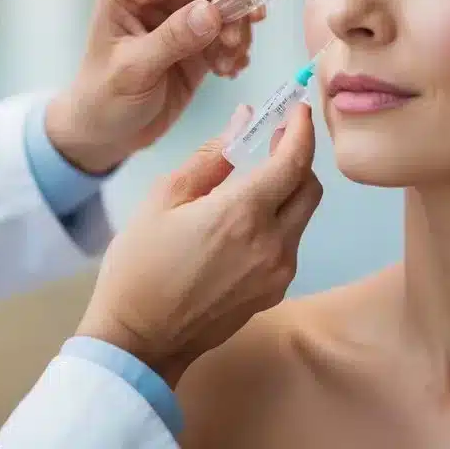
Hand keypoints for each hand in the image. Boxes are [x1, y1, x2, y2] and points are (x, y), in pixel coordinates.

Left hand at [46, 0, 264, 172]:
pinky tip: (227, 70)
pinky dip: (237, 45)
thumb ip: (172, 39)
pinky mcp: (199, 34)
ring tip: (228, 61)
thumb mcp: (133, 70)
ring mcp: (180, 9)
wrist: (107, 132)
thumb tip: (212, 11)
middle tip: (244, 28)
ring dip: (237, 26)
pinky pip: (231, 26)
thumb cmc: (104, 98)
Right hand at [75, 103, 321, 386]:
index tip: (297, 109)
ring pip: (301, 217)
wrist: (139, 340)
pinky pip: (289, 245)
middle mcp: (272, 243)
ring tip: (254, 180)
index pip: (294, 160)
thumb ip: (211, 157)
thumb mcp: (164, 199)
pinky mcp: (273, 292)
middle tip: (275, 139)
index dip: (301, 129)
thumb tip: (244, 120)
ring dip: (288, 191)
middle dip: (298, 158)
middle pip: (310, 187)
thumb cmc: (141, 266)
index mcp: (243, 214)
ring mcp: (277, 273)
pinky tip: (245, 221)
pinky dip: (278, 222)